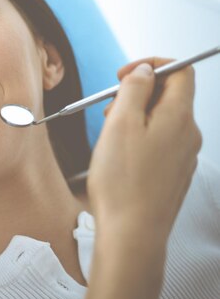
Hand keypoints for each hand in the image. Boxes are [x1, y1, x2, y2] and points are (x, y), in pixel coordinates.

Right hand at [83, 58, 201, 298]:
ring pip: (163, 120)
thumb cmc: (123, 183)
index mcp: (179, 117)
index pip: (181, 71)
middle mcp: (188, 135)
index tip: (124, 76)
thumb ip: (135, 89)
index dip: (152, 65)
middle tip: (110, 108)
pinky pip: (160, 142)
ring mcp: (183, 156)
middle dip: (138, 94)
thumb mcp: (120, 123)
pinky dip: (140, 138)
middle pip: (170, 96)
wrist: (132, 233)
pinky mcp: (174, 173)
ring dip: (137, 117)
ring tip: (110, 136)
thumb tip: (145, 71)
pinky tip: (120, 156)